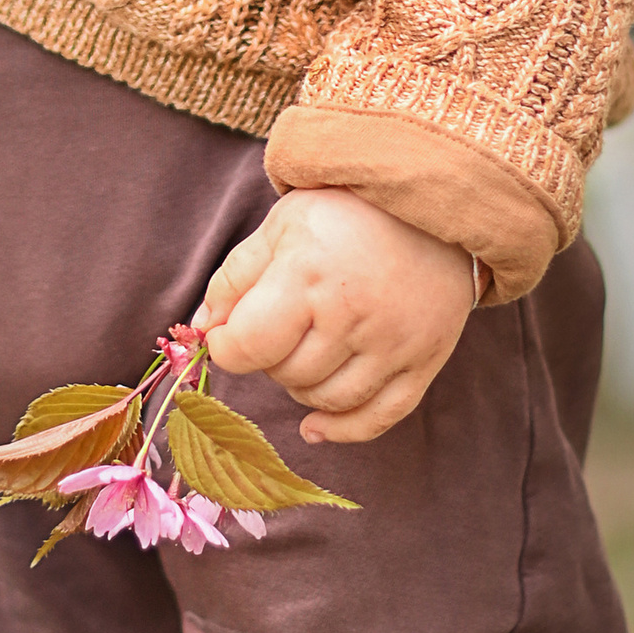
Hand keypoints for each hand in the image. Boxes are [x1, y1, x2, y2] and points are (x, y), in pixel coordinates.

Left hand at [199, 189, 475, 444]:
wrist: (431, 203)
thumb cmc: (346, 211)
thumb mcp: (281, 227)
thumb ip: (235, 278)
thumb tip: (202, 330)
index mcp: (308, 275)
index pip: (248, 345)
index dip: (226, 347)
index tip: (228, 334)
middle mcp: (353, 315)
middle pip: (286, 374)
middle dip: (269, 359)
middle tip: (279, 329)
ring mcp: (394, 343)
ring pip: (327, 399)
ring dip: (302, 387)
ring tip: (305, 353)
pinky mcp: (425, 360)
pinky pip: (379, 418)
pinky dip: (342, 429)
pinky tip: (315, 426)